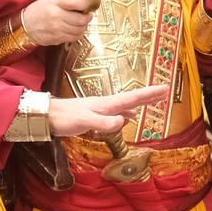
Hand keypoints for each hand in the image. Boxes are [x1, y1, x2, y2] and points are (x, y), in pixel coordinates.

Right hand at [22, 0, 91, 46]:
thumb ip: (67, 1)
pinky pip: (74, 38)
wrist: (24, 25)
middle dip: (88, 17)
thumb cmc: (38, 10)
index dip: (87, 4)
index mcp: (55, 4)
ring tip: (81, 22)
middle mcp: (57, 17)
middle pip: (81, 19)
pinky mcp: (57, 39)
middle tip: (87, 15)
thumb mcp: (50, 0)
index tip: (90, 4)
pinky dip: (78, 34)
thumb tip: (85, 4)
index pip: (77, 3)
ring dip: (84, 26)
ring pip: (80, 30)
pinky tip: (74, 29)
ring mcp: (57, 30)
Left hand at [48, 85, 168, 137]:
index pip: (131, 98)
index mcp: (105, 105)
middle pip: (131, 99)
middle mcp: (105, 105)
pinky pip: (117, 113)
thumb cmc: (64, 118)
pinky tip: (128, 116)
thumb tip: (124, 120)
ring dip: (140, 103)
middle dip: (149, 95)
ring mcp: (100, 109)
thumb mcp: (84, 121)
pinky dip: (127, 113)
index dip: (149, 94)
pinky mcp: (94, 116)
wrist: (46, 116)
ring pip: (125, 105)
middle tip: (166, 91)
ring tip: (153, 101)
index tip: (165, 88)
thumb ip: (103, 122)